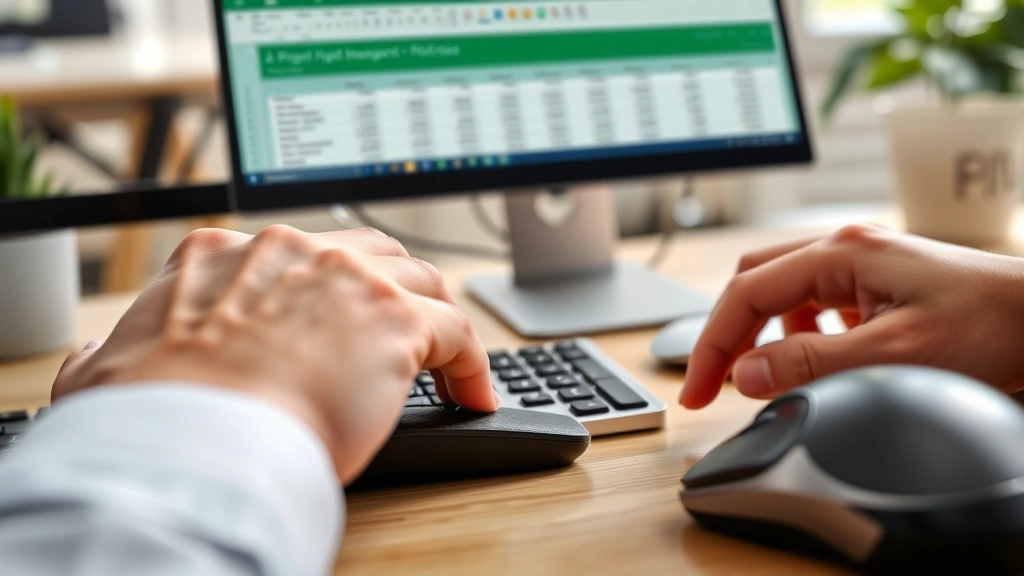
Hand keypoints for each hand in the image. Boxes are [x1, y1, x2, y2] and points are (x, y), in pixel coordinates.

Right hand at [52, 226, 498, 483]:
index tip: (338, 310)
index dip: (325, 283)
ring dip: (437, 319)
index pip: (293, 252)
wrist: (193, 437)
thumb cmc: (150, 419)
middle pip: (368, 252)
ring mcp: (348, 279)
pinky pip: (458, 331)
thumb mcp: (103, 374)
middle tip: (403, 328)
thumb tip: (88, 359)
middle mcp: (290, 251)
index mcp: (223, 255)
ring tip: (448, 363)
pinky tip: (472, 393)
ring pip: (420, 281)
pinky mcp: (395, 319)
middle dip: (391, 287)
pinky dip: (471, 362)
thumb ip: (106, 358)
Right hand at [680, 224, 1023, 408]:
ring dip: (762, 333)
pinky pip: (814, 301)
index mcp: (841, 252)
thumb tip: (747, 374)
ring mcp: (860, 261)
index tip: (698, 391)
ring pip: (781, 291)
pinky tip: (816, 357)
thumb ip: (812, 363)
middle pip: (753, 283)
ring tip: (763, 375)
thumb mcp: (894, 353)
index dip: (714, 346)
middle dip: (726, 334)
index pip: (746, 294)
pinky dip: (798, 332)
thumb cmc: (990, 325)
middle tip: (712, 383)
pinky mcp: (875, 282)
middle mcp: (844, 247)